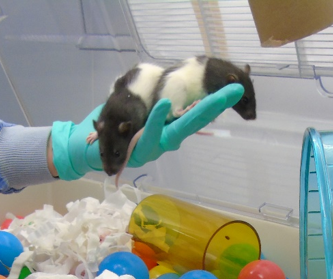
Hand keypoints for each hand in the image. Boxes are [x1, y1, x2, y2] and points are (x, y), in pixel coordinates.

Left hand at [127, 83, 243, 166]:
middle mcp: (170, 136)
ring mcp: (158, 146)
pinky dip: (158, 119)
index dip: (218, 99)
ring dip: (197, 114)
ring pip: (180, 130)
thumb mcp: (143, 109)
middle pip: (197, 120)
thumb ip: (160, 97)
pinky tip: (165, 104)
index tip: (236, 86)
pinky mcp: (140, 151)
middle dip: (217, 105)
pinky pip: (150, 133)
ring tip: (212, 99)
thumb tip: (176, 74)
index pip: (199, 110)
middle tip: (236, 90)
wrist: (96, 148)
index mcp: (173, 125)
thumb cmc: (122, 126)